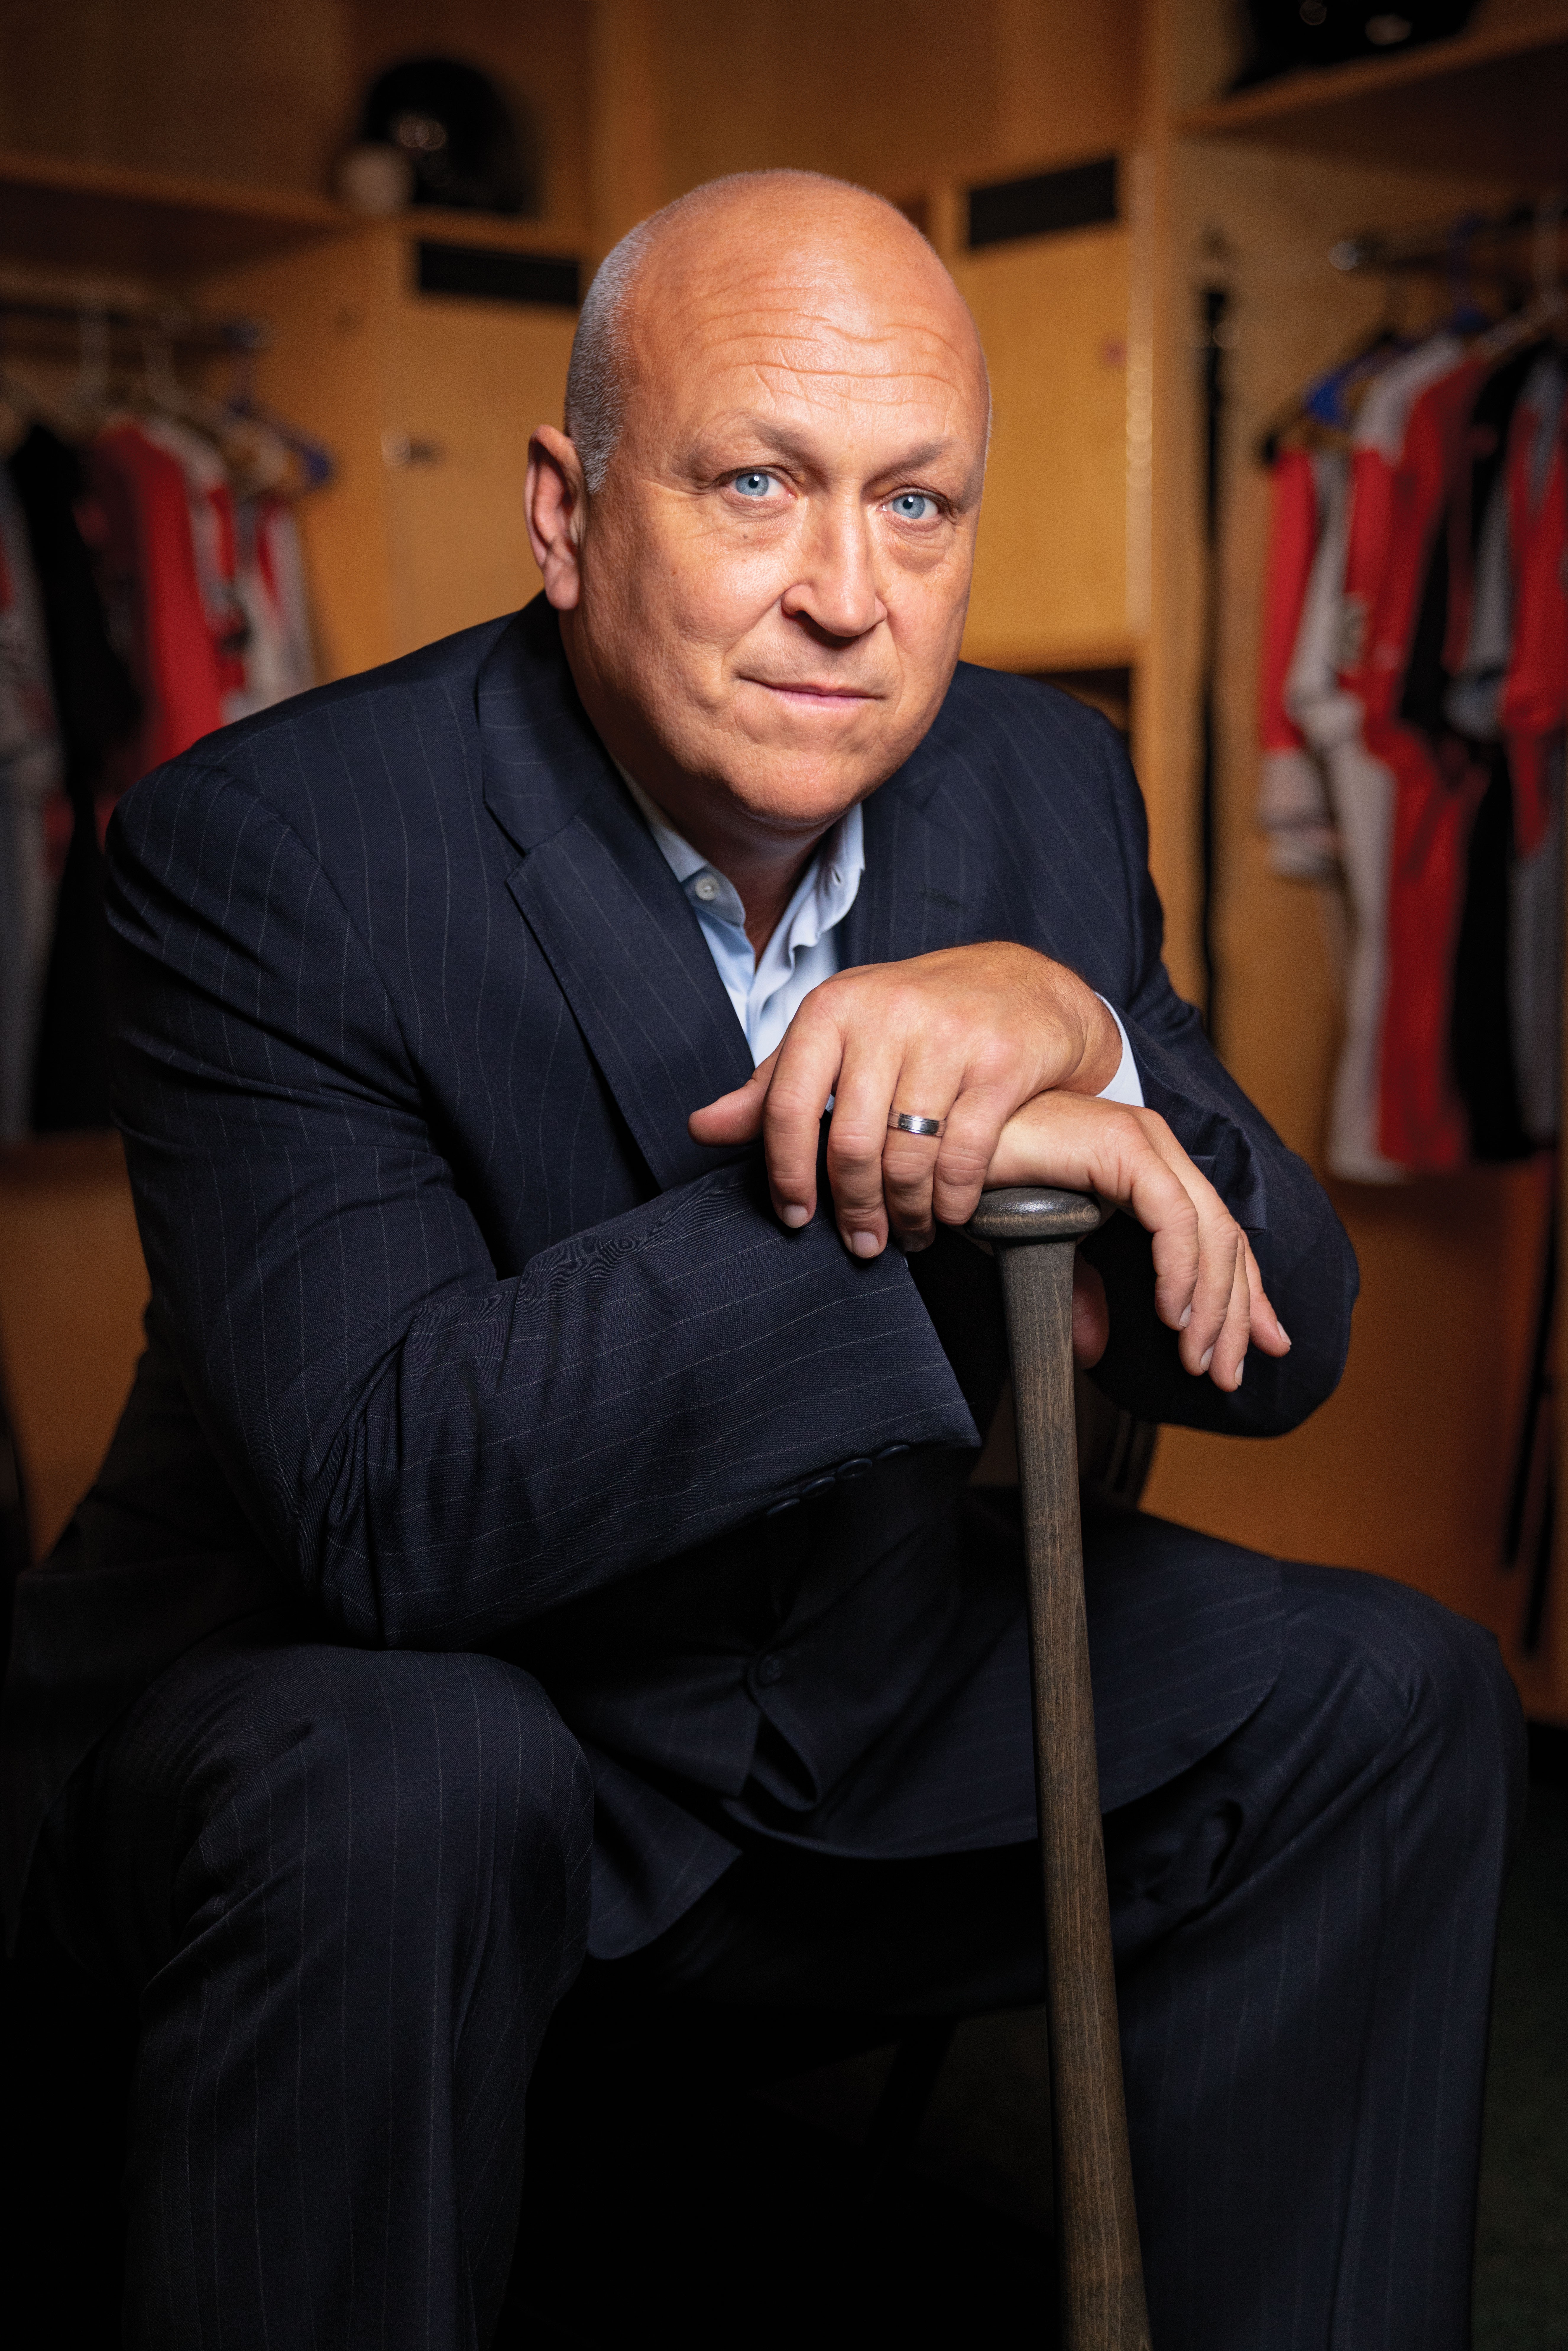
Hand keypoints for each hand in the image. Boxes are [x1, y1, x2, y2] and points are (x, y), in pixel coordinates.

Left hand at [688, 943, 1120, 1255]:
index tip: (795, 1218)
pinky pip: (963, 1154)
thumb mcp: (838, 1035)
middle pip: (850, 1142)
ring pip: (907, 1156)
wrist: (1021, 985)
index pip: (788, 1106)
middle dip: (853, 1207)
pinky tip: (946, 1213)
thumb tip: (702, 1130)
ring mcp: (948, 1036)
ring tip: (906, 1235)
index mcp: (833, 1008)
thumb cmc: (913, 1018)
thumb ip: (773, 1086)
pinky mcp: (1000, 1062)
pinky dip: (951, 1199)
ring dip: (904, 1212)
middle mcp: (887, 1015)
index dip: (785, 1173)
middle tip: (862, 1243)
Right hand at [987, 1090, 1290, 1390]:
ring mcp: (1143, 1141)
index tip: (1261, 1345)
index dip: (1245, 1294)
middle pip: (1225, 1236)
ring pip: (1210, 1229)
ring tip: (1199, 1357)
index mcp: (1147, 1165)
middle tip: (1229, 1372)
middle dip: (1237, 1311)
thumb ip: (1082, 1289)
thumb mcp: (1048, 1248)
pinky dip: (1179, 1269)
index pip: (1218, 1234)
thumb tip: (1096, 1348)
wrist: (943, 1142)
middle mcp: (1155, 1147)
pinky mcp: (1122, 1144)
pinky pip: (1171, 1216)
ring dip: (1212, 1303)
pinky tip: (1172, 1313)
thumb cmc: (988, 1182)